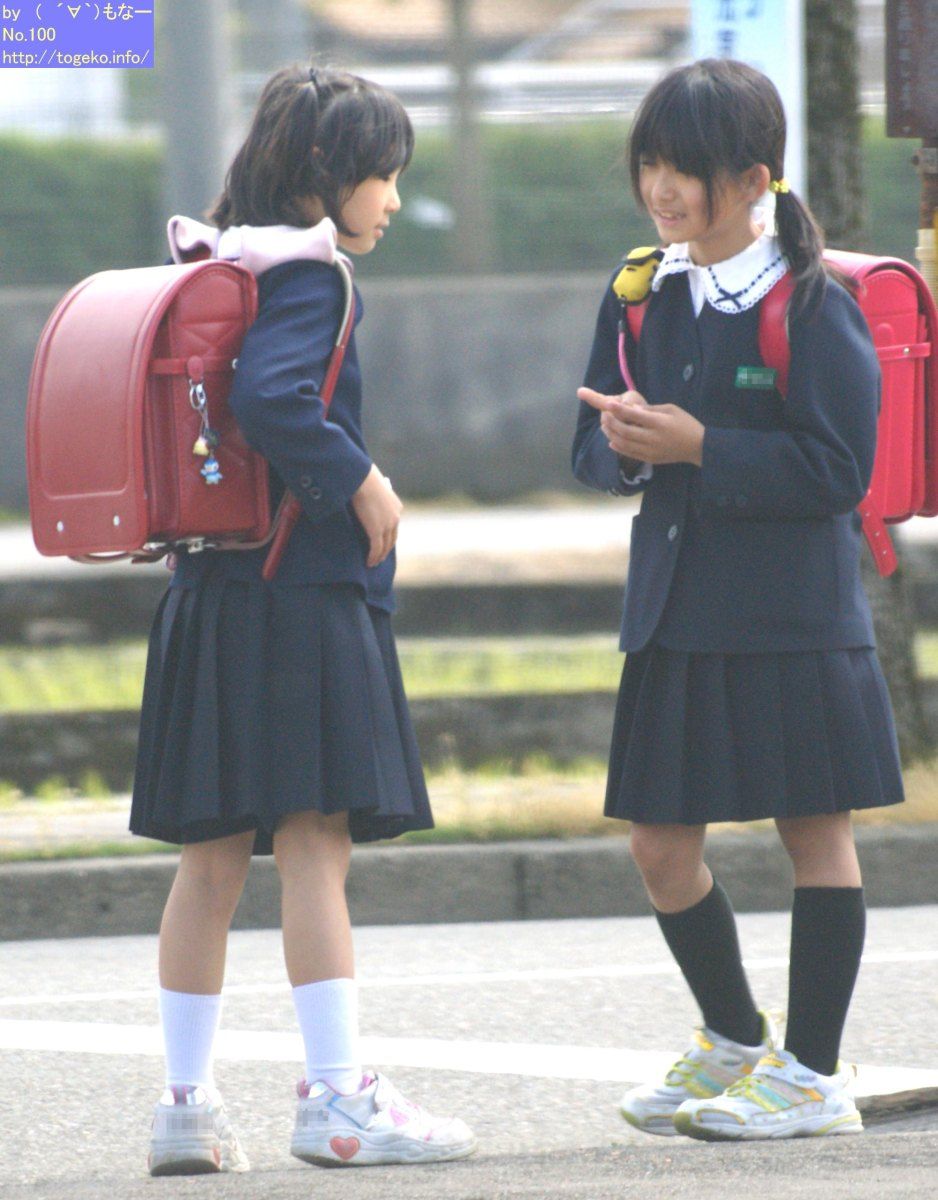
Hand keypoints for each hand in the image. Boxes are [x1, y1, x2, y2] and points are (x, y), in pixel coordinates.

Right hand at [351, 464, 402, 566]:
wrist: (360, 478)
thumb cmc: (363, 477)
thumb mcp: (373, 487)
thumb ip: (374, 496)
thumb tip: (366, 496)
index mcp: (396, 507)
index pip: (394, 526)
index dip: (389, 537)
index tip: (383, 544)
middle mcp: (395, 517)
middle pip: (392, 539)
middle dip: (385, 550)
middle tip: (379, 558)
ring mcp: (387, 525)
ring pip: (385, 547)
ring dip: (379, 557)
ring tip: (373, 563)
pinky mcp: (376, 530)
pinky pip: (376, 548)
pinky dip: (373, 557)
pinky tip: (368, 562)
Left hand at [577, 387, 704, 466]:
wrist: (698, 447)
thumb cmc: (685, 423)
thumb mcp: (671, 409)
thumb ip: (651, 409)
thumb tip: (631, 408)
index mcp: (660, 423)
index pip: (635, 416)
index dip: (619, 410)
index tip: (608, 404)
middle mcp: (653, 438)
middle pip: (626, 432)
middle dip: (612, 423)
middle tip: (604, 415)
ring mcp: (651, 451)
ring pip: (625, 444)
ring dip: (612, 435)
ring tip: (604, 427)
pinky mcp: (650, 459)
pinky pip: (630, 454)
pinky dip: (619, 448)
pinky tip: (612, 441)